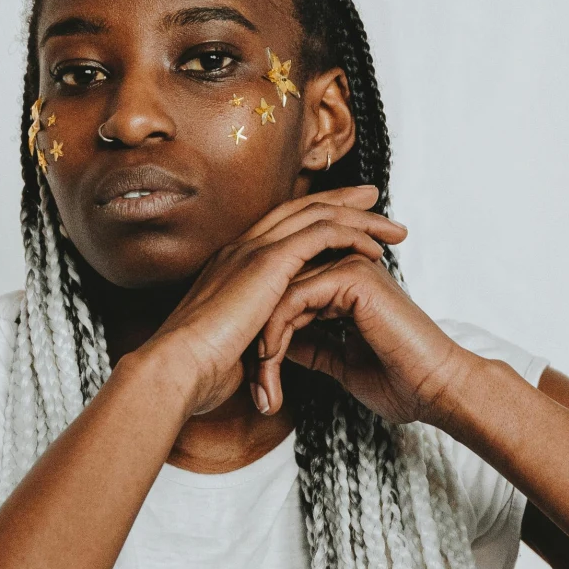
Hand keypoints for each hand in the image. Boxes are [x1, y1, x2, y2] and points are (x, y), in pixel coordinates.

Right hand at [143, 188, 405, 418]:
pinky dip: (350, 236)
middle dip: (340, 200)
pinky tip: (373, 248)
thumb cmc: (198, 372)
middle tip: (373, 196)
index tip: (343, 218)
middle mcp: (241, 250)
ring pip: (317, 216)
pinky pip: (321, 235)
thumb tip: (266, 360)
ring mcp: (253, 251)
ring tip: (391, 227)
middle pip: (301, 210)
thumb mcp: (233, 348)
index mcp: (232, 267)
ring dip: (358, 217)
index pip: (279, 230)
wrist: (177, 369)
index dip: (313, 219)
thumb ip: (254, 341)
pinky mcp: (268, 262)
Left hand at [253, 244, 472, 427]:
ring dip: (265, 343)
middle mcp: (346, 267)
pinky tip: (273, 362)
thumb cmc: (400, 383)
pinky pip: (294, 297)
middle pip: (278, 294)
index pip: (286, 299)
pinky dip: (277, 331)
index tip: (261, 387)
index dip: (266, 342)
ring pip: (280, 294)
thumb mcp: (341, 364)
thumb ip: (314, 347)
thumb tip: (282, 344)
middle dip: (260, 345)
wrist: (436, 391)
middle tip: (258, 391)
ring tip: (264, 386)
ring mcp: (350, 266)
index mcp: (346, 284)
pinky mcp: (352, 276)